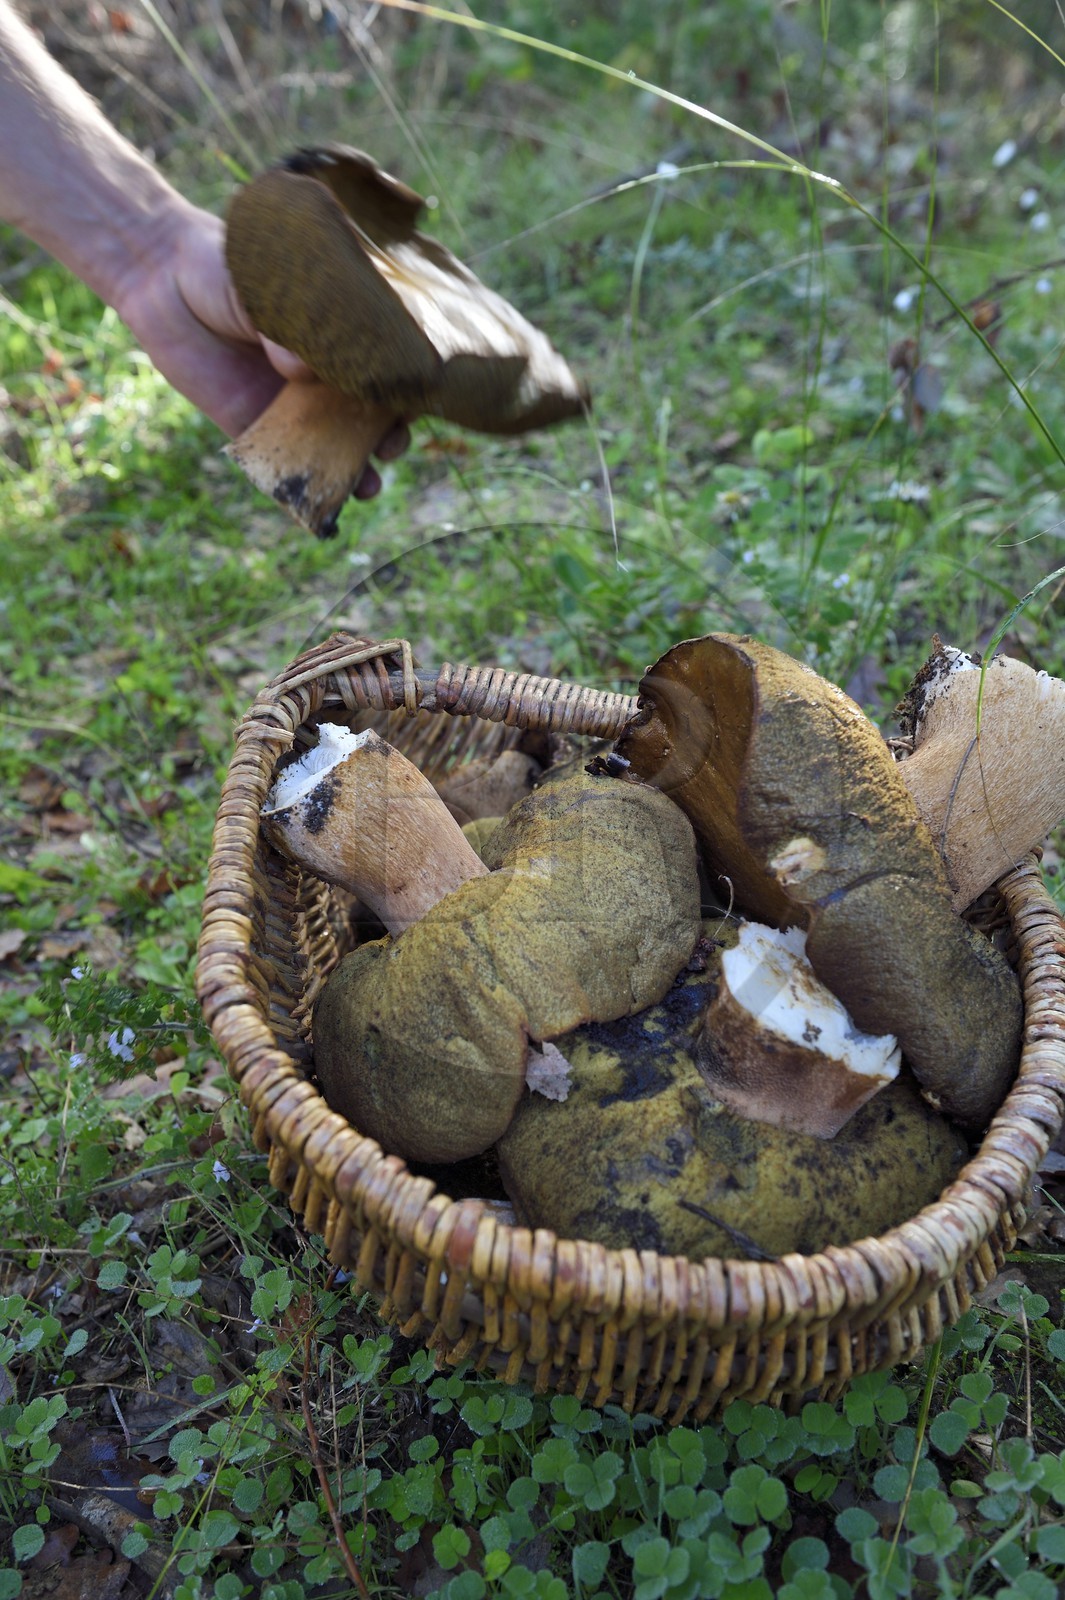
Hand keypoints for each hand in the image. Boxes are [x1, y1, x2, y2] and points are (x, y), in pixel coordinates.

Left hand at [114, 202, 409, 496]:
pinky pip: (282, 465)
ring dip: (354, 473)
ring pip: (334, 449)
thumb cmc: (231, 267)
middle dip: (388, 437)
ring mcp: (293, 407)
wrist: (165, 277)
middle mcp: (326, 377)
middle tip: (390, 444)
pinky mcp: (255, 429)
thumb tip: (297, 370)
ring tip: (364, 486)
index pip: (390, 368)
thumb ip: (287, 325)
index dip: (408, 388)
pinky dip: (299, 487)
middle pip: (371, 417)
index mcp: (344, 337)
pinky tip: (314, 499)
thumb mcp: (270, 287)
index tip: (416, 399)